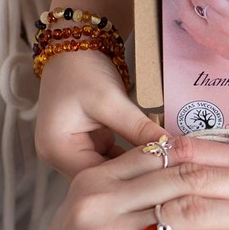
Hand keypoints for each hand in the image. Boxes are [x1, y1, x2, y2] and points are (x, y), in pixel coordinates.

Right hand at [36, 50, 162, 178]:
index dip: (130, 184)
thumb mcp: (111, 100)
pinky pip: (115, 159)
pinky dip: (134, 157)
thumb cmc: (83, 69)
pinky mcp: (89, 143)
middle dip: (136, 180)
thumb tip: (170, 149)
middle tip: (170, 179)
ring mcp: (75, 151)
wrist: (74, 45)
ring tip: (167, 171)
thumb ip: (139, 128)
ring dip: (137, 170)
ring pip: (112, 172)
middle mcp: (61, 156)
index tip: (163, 182)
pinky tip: (157, 158)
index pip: (97, 182)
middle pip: (103, 182)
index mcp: (57, 149)